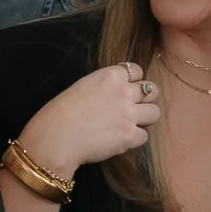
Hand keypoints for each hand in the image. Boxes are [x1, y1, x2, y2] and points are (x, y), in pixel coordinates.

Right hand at [17, 63, 160, 184]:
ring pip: (155, 112)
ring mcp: (129, 114)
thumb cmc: (57, 114)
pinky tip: (121, 141)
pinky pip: (144, 136)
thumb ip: (102, 88)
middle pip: (152, 90)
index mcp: (109, 76)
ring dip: (145, 118)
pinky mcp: (130, 136)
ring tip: (131, 125)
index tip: (128, 89)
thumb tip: (110, 96)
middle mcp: (123, 92)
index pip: (137, 70)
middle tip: (134, 108)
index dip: (134, 81)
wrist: (55, 139)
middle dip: (145, 99)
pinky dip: (134, 139)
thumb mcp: (81, 88)